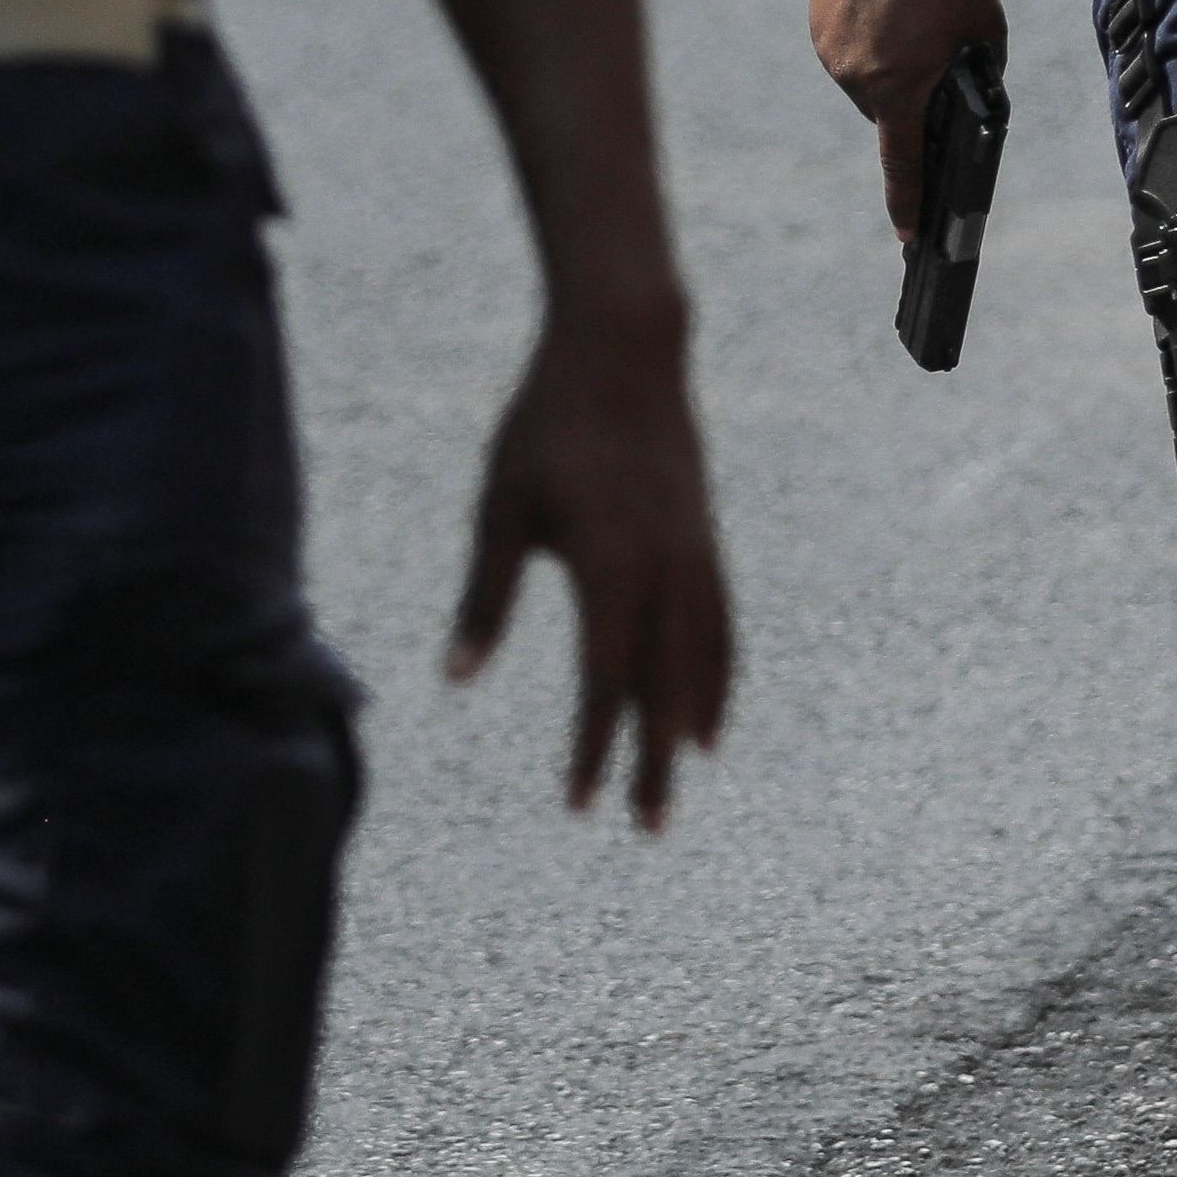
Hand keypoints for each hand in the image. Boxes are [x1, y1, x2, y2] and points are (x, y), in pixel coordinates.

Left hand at [447, 308, 734, 825]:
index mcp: (610, 562)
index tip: (579, 800)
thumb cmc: (547, 424)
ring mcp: (695, 552)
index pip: (603, 676)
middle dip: (653, 758)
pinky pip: (721, 623)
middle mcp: (665, 566)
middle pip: (663, 682)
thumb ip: (486, 595)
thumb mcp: (501, 506)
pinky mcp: (706, 538)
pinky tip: (708, 716)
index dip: (593, 743)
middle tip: (647, 828)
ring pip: (701, 658)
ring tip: (682, 779)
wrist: (625, 348)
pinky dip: (718, 675)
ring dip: (690, 724)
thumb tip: (456, 679)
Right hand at [812, 0, 1006, 237]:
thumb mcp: (984, 33)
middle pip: (887, 115)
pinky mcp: (819, 27)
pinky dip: (868, 41)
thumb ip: (975, 78)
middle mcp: (859, 79)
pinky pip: (847, 52)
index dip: (908, 203)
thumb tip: (965, 106)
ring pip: (866, 82)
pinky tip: (886, 10)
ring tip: (907, 22)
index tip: (908, 236)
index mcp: (900, 87)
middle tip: (930, 63)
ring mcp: (833, 53)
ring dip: (887, 67)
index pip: (904, 163)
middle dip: (909, 101)